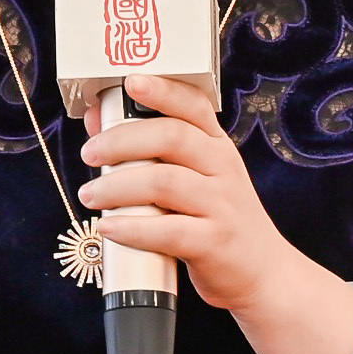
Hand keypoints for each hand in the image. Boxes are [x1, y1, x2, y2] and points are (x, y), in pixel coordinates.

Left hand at [79, 73, 330, 318]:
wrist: (263, 272)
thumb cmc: (217, 220)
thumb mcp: (195, 178)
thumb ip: (149, 150)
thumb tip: (97, 118)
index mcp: (217, 147)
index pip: (193, 105)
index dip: (162, 91)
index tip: (131, 81)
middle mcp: (223, 169)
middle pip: (171, 137)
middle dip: (121, 141)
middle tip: (90, 154)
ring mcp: (222, 205)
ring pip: (164, 182)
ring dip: (117, 186)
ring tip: (90, 196)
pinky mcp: (215, 242)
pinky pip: (168, 231)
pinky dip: (132, 228)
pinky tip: (109, 228)